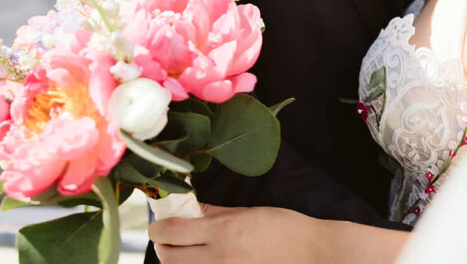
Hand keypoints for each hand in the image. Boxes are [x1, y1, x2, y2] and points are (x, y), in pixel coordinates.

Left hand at [149, 204, 319, 263]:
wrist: (308, 253)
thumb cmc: (282, 227)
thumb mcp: (247, 212)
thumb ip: (214, 212)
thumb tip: (189, 209)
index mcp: (222, 231)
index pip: (172, 232)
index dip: (158, 227)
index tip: (159, 223)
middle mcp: (218, 257)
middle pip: (168, 258)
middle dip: (163, 246)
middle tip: (169, 237)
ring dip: (175, 261)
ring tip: (184, 251)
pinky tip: (202, 261)